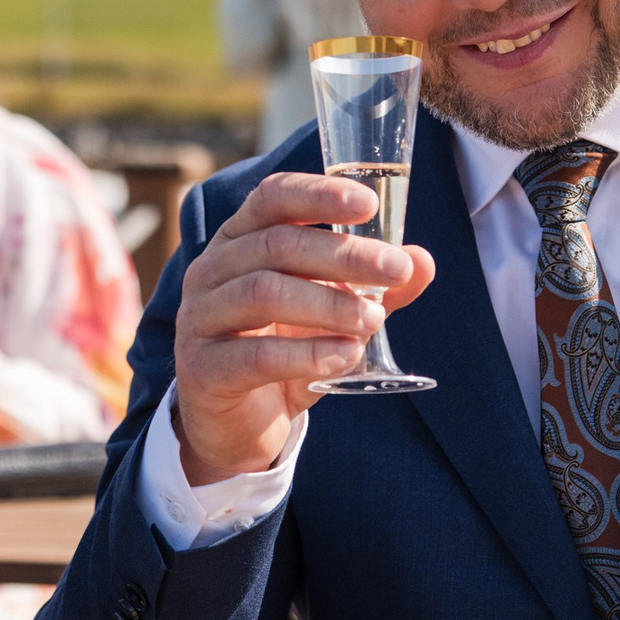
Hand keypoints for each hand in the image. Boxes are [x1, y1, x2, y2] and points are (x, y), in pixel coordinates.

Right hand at [172, 172, 434, 482]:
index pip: (272, 198)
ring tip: (374, 319)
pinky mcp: (202, 370)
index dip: (318, 194)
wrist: (238, 424)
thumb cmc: (282, 350)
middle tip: (395, 269)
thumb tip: (421, 261)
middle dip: (343, 255)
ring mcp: (199, 319)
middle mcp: (211, 270)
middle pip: (275, 245)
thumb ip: (371, 287)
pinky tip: (346, 356)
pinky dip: (306, 354)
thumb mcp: (331, 314)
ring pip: (263, 293)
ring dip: (328, 304)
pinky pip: (255, 356)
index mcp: (239, 241)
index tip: (369, 204)